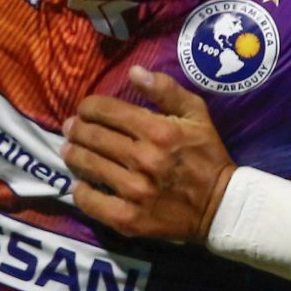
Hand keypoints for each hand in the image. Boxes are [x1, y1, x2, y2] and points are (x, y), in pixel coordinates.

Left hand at [63, 66, 234, 242]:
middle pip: (92, 137)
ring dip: (73, 154)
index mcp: (159, 131)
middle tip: (71, 128)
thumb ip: (166, 90)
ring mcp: (135, 192)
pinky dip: (80, 190)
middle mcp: (144, 160)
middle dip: (76, 128)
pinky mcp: (128, 219)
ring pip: (87, 165)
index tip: (85, 109)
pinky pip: (90, 201)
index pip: (108, 111)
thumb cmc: (207, 156)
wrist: (220, 206)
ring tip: (70, 150)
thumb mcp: (196, 114)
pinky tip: (81, 183)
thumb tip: (133, 72)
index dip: (89, 107)